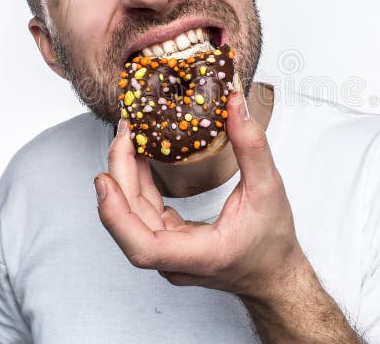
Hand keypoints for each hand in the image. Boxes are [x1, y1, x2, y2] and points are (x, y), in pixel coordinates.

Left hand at [95, 89, 304, 299]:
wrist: (274, 274)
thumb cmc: (273, 243)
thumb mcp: (269, 190)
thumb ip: (252, 147)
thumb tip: (234, 105)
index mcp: (201, 255)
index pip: (144, 248)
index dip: (117, 216)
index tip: (105, 181)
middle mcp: (176, 261)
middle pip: (130, 224)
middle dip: (120, 177)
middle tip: (123, 136)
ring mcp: (169, 255)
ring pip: (133, 218)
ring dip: (126, 179)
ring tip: (128, 140)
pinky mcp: (169, 243)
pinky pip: (143, 214)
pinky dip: (138, 186)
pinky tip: (140, 160)